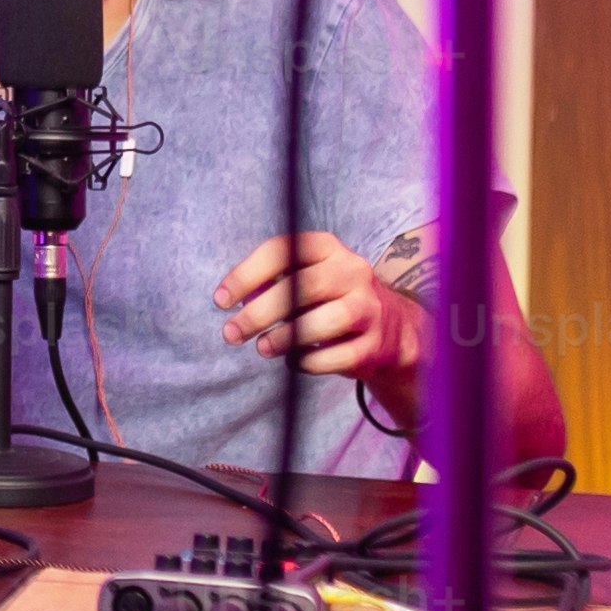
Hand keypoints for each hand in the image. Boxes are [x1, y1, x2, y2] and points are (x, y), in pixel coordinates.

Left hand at [216, 231, 427, 416]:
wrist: (390, 329)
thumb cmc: (329, 300)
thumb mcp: (304, 278)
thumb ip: (270, 283)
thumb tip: (232, 301)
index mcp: (328, 248)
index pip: (283, 250)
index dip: (246, 274)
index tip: (220, 300)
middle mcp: (353, 271)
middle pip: (301, 287)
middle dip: (259, 312)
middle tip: (231, 333)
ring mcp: (369, 308)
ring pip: (320, 323)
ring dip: (282, 338)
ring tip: (262, 347)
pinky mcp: (374, 345)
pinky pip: (333, 357)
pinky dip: (306, 362)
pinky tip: (295, 360)